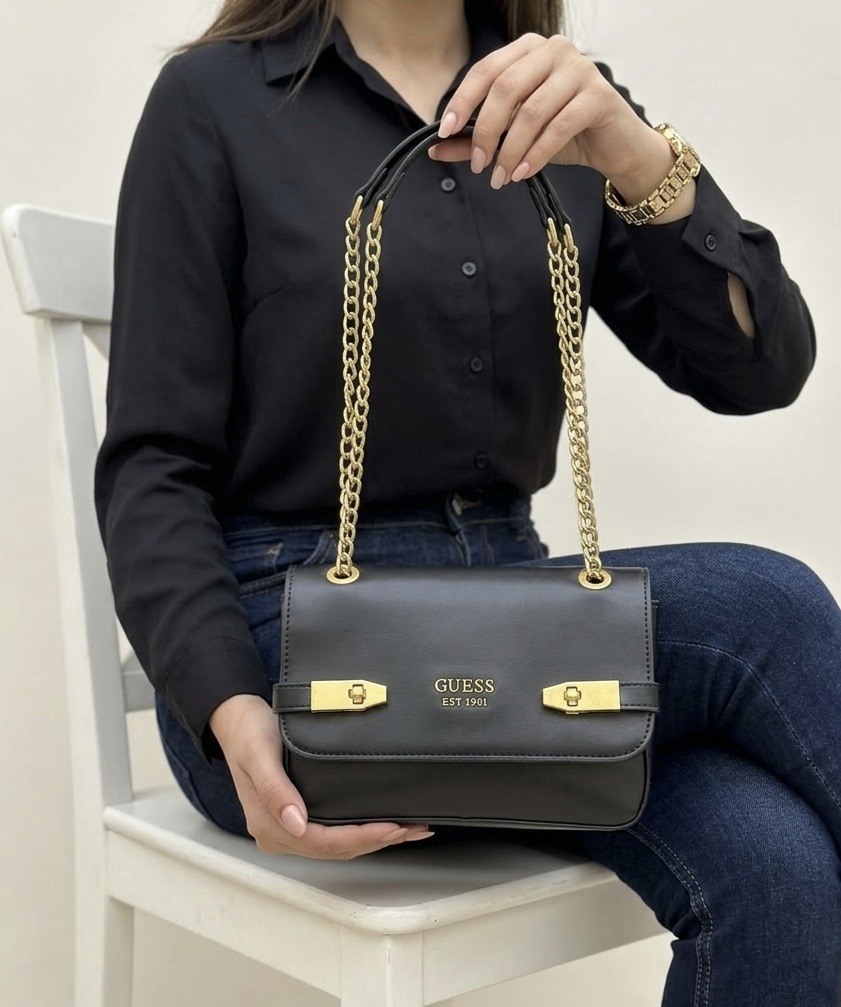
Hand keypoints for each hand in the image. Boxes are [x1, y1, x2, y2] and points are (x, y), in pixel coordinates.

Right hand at [209, 694, 433, 857]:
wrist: (236, 719)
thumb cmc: (248, 732)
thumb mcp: (259, 754)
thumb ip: (275, 789)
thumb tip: (296, 824)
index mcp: (268, 824)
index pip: (321, 842)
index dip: (359, 838)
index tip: (391, 828)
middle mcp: (278, 832)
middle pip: (333, 848)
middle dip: (375, 842)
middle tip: (412, 829)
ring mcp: (286, 827)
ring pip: (335, 845)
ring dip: (372, 841)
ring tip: (407, 830)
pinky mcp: (296, 816)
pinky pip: (331, 833)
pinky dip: (359, 833)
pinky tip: (381, 827)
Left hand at [429, 34, 675, 203]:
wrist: (615, 147)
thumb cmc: (564, 135)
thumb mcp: (515, 137)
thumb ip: (476, 140)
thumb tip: (435, 149)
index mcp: (528, 50)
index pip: (486, 70)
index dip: (462, 101)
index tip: (445, 132)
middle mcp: (554, 50)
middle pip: (505, 88)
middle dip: (486, 131)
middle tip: (479, 165)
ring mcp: (579, 68)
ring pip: (531, 111)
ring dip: (510, 150)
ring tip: (501, 178)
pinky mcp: (598, 95)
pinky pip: (558, 127)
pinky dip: (535, 155)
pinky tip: (522, 173)